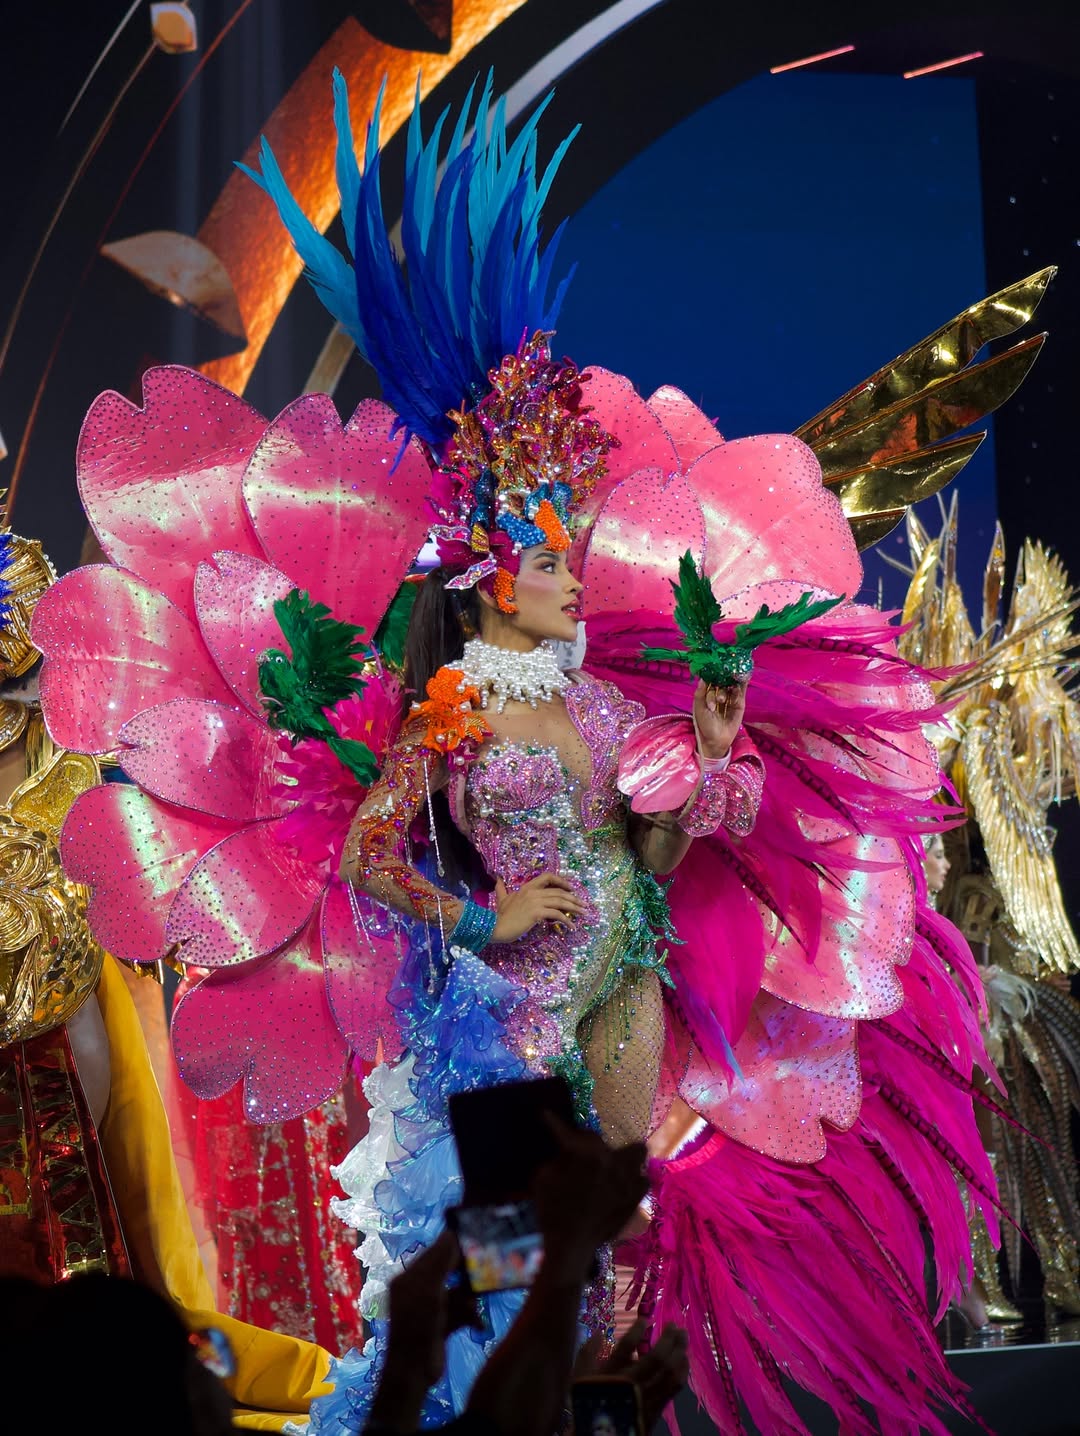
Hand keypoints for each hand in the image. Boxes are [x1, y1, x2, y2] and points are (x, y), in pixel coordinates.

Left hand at [381, 1230, 474, 1395]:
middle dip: (465, 1275)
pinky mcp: (442, 1324)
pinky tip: (477, 1323)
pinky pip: (460, 1311)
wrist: (413, 1373)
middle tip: (485, 1272)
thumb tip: (451, 1233)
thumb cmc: (417, 1327)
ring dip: (469, 1299)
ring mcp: (431, 1307)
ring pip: (457, 1292)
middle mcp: (418, 1289)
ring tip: (474, 1306)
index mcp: (409, 1278)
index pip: (434, 1253)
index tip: (476, 1241)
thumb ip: (440, 1262)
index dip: (453, 1247)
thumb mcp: (429, 1291)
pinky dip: (469, 1316)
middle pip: (448, 1272)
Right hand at [491, 873, 587, 942]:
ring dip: (575, 908)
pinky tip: (572, 927)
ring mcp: (535, 902)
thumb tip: (497, 879)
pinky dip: (566, 920)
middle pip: (559, 892)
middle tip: (584, 905)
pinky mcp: (537, 913)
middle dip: (574, 898)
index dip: (562, 881)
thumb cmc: (500, 916)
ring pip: (560, 902)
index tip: (572, 889)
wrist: (495, 927)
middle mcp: (533, 892)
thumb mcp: (502, 899)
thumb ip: (501, 889)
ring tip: (584, 914)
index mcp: (527, 887)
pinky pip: (557, 915)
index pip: (548, 876)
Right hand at [531, 1115, 648, 1282]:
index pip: (571, 1132)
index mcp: (588, 1154)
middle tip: (583, 1153)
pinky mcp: (635, 1199)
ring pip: (637, 1153)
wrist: (570, 1246)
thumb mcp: (543, 1177)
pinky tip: (620, 1185)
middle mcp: (613, 1161)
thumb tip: (566, 1151)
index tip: (545, 1115)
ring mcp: (628, 1180)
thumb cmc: (552, 1211)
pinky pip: (641, 1179)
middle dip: (593, 1143)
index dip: (555, 1124)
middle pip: (603, 1138)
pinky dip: (632, 1179)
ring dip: (622, 1157)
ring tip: (609, 1167)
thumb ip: (558, 1158)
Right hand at [590, 1319, 689, 1431]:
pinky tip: (683, 1359)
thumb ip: (588, 1352)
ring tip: (683, 1337)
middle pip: (657, 1358)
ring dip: (680, 1351)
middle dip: (669, 1338)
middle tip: (674, 1325)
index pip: (626, 1347)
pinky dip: (682, 1370)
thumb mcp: (580, 1377)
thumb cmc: (589, 1401)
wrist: (600, 1434)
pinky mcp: (656, 1408)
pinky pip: (674, 1387)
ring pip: (670, 1372)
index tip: (644, 1319)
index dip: (637, 1331)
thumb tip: (600, 1332)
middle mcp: (632, 1384)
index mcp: (611, 1374)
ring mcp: (647, 1397)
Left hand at [693, 677, 746, 760]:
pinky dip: (742, 684)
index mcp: (708, 693)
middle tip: (722, 687)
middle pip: (723, 680)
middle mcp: (719, 693)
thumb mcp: (699, 708)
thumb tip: (703, 677)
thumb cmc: (704, 724)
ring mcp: (730, 697)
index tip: (715, 665)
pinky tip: (743, 678)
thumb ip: (701, 693)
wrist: (715, 739)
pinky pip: (741, 692)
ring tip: (733, 676)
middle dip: (722, 680)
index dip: (713, 672)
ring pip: (732, 684)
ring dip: (732, 681)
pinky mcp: (739, 703)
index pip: (711, 679)